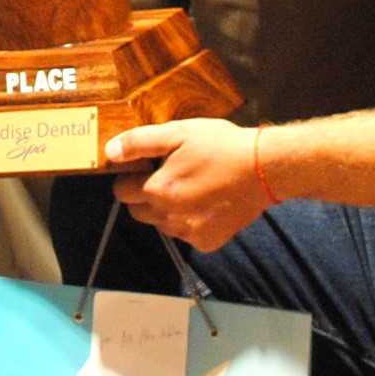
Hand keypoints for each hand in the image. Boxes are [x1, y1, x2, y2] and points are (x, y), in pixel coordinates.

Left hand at [105, 118, 273, 252]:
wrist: (264, 169)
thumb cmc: (220, 146)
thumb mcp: (178, 133)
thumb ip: (139, 143)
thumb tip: (110, 152)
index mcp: (157, 190)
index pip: (121, 191)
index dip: (131, 176)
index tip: (147, 167)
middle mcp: (169, 218)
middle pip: (138, 211)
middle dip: (146, 195)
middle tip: (171, 175)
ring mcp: (189, 233)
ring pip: (161, 224)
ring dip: (167, 209)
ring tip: (192, 186)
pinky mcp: (208, 242)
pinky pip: (185, 234)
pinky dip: (190, 221)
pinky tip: (206, 202)